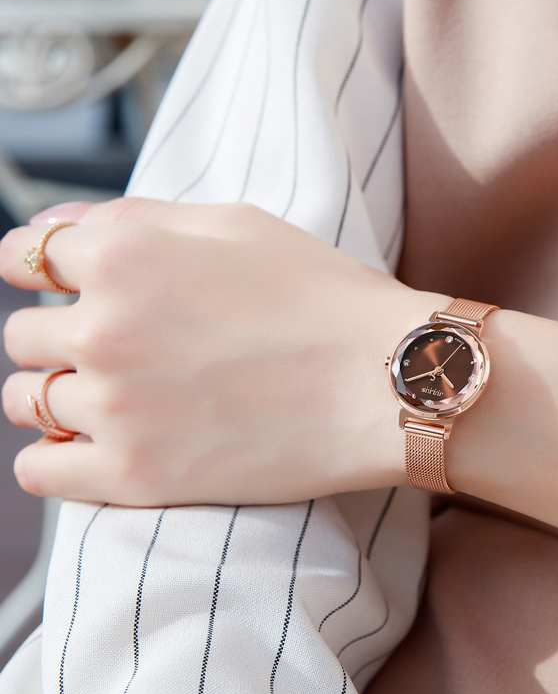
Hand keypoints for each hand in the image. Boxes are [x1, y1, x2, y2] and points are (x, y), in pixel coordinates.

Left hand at [0, 198, 448, 506]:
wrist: (385, 383)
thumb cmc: (325, 298)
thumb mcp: (237, 224)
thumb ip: (137, 218)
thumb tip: (58, 229)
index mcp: (124, 256)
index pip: (22, 257)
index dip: (48, 273)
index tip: (73, 292)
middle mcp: (104, 329)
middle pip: (22, 336)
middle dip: (62, 337)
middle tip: (122, 350)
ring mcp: (116, 408)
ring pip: (24, 402)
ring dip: (60, 397)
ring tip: (118, 400)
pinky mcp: (137, 476)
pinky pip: (40, 473)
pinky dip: (55, 461)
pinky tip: (97, 448)